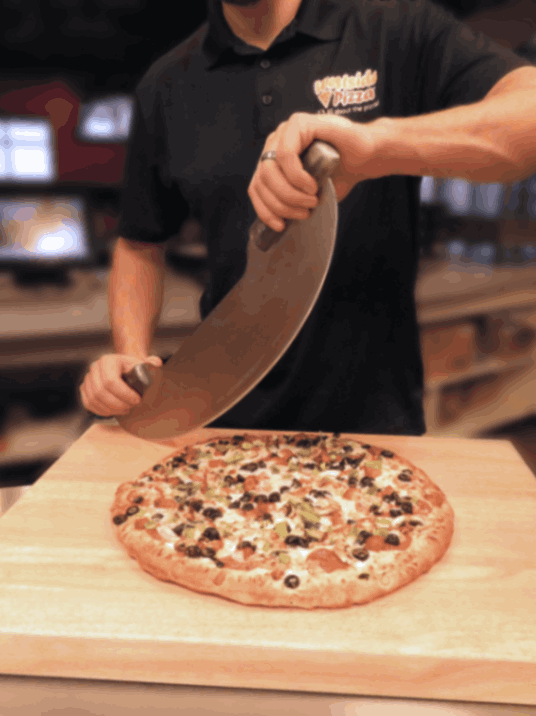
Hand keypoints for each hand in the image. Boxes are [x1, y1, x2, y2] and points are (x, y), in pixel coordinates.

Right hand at [80, 353, 162, 416]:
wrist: (123, 368)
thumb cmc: (134, 368)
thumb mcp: (143, 364)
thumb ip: (151, 363)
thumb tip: (156, 363)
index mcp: (108, 360)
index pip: (111, 381)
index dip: (124, 394)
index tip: (137, 400)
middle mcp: (95, 368)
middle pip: (101, 392)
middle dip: (118, 404)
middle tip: (131, 408)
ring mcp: (88, 378)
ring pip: (94, 400)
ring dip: (111, 409)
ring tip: (125, 410)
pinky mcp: (84, 389)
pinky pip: (89, 404)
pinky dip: (102, 411)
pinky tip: (114, 411)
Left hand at [248, 112, 381, 231]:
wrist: (366, 156)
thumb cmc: (340, 174)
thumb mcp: (309, 196)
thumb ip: (291, 203)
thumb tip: (277, 223)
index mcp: (274, 160)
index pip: (256, 186)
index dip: (265, 209)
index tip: (280, 226)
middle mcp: (276, 143)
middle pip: (262, 179)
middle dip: (281, 203)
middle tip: (304, 212)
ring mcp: (286, 131)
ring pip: (270, 168)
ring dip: (290, 192)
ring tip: (311, 200)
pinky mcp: (299, 122)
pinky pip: (286, 154)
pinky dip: (296, 176)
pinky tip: (311, 185)